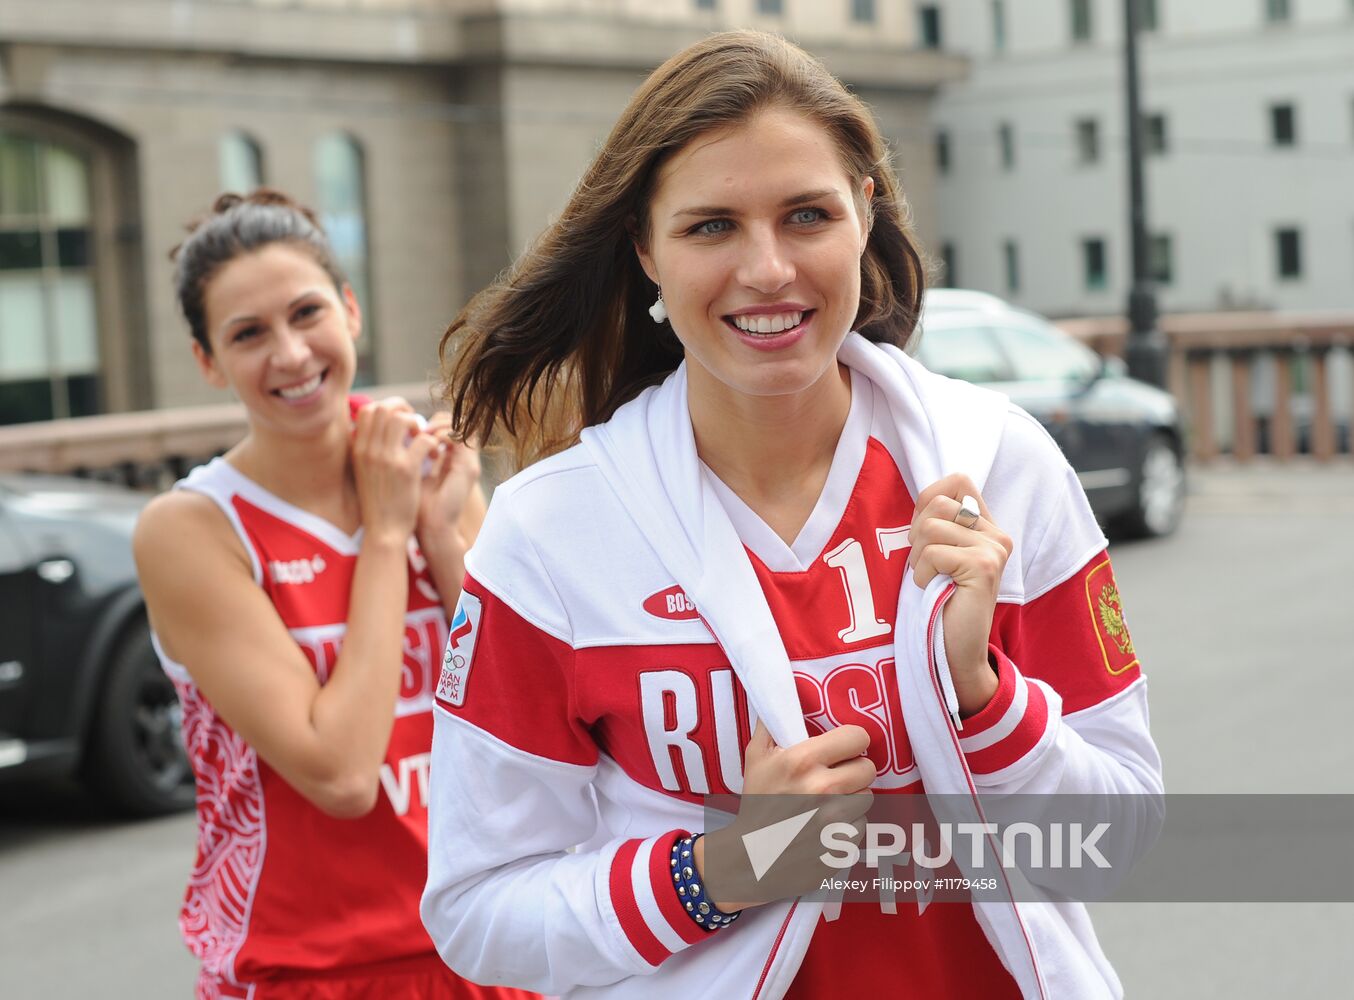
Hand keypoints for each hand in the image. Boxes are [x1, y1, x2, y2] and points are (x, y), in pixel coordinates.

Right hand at [351, 398, 436, 544]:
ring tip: (424, 441)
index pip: (368, 410)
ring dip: (419, 425)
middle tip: (416, 427)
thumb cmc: (378, 501)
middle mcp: (368, 450)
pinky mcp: (405, 469)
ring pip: (402, 419)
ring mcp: (386, 458)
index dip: (388, 408)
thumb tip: (380, 427)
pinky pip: (423, 440)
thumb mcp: (364, 472)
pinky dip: (433, 443)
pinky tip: (434, 455)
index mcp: (358, 449)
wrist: (384, 531)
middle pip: (384, 408)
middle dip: (404, 410)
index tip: (400, 422)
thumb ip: (368, 449)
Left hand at [415, 412, 481, 550]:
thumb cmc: (415, 505)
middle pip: (457, 421)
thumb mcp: (410, 473)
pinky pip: (459, 437)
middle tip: (418, 430)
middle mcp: (463, 458)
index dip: (431, 422)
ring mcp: (468, 462)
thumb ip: (410, 453)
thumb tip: (397, 432)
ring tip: (422, 436)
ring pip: (460, 426)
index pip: (448, 425)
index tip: (412, 430)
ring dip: (439, 426)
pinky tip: (427, 446)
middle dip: (436, 420)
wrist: (430, 528)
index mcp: (451, 458)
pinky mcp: (468, 467)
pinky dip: (442, 435)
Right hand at [696, 721, 874, 911]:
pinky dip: (849, 826)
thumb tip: (779, 694)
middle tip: (836, 776)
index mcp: (803, 761)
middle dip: (854, 770)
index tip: (844, 748)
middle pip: (868, 769)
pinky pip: (861, 827)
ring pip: (867, 798)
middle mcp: (823, 789)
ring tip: (828, 803)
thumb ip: (772, 723)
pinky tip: (827, 826)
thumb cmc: (755, 803)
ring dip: (852, 799)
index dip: (852, 741)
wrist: (750, 858)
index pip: (858, 737)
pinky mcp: (842, 847)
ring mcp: (834, 822)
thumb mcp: (755, 757)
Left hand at [907, 474, 1012, 715]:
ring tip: (929, 579)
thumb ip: (937, 523)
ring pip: (931, 526)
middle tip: (925, 565)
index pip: (958, 480)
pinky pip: (932, 552)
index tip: (923, 535)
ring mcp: (993, 549)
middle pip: (938, 502)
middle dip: (916, 534)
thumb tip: (921, 497)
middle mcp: (996, 534)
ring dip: (917, 557)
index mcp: (986, 526)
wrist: (954, 651)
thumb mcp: (936, 553)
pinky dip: (921, 573)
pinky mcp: (984, 566)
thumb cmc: (937, 601)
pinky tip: (933, 590)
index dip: (928, 499)